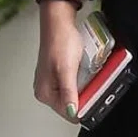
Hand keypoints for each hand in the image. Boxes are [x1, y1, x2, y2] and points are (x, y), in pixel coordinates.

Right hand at [33, 0, 84, 121]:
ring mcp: (51, 83)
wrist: (59, 23)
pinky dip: (81, 80)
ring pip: (74, 95)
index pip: (69, 113)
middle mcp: (45, 91)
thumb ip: (69, 93)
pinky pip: (73, 85)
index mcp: (44, 93)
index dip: (83, 105)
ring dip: (84, 88)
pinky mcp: (58, 75)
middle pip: (72, 105)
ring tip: (86, 73)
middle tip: (90, 80)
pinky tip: (83, 71)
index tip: (93, 94)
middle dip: (84, 95)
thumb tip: (72, 112)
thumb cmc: (60, 43)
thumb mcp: (67, 70)